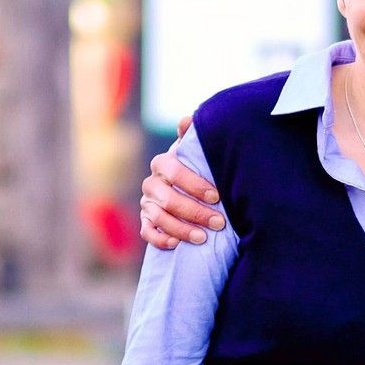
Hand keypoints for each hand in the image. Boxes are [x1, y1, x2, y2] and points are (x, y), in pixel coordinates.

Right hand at [139, 133, 223, 249]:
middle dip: (195, 212)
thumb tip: (188, 119)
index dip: (195, 185)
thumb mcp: (197, 152)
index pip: (174, 172)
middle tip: (219, 222)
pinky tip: (176, 244)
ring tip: (203, 238)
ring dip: (182, 229)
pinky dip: (160, 239)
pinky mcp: (146, 221)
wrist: (189, 188)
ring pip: (159, 218)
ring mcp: (147, 203)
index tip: (217, 196)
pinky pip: (147, 232)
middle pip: (168, 199)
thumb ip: (194, 136)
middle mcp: (152, 183)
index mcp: (163, 163)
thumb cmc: (198, 167)